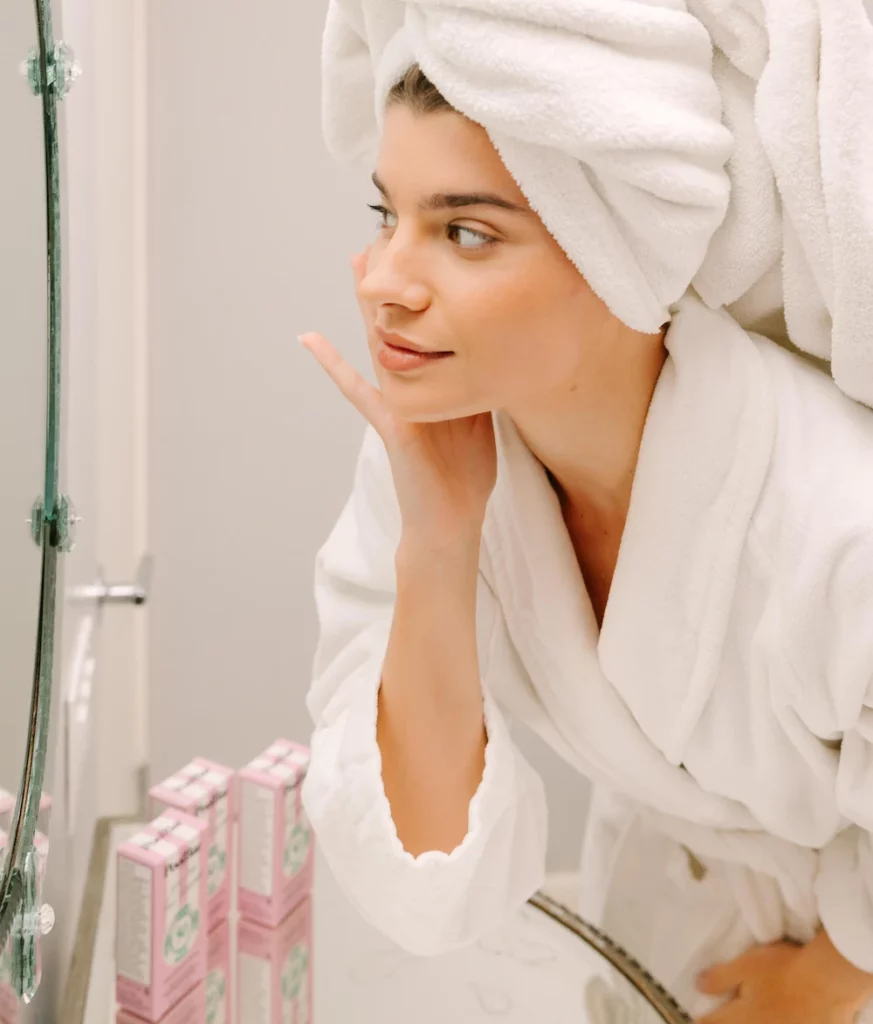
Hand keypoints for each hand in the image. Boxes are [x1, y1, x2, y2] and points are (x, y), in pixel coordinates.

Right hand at [299, 248, 496, 550]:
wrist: (450, 521)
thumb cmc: (463, 477)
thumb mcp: (480, 421)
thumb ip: (478, 387)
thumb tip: (497, 351)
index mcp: (434, 382)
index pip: (429, 326)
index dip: (428, 290)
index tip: (429, 250)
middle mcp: (411, 385)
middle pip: (401, 322)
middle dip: (394, 280)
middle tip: (385, 232)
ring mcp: (396, 402)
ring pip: (379, 341)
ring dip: (366, 302)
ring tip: (356, 260)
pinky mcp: (391, 424)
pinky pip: (359, 390)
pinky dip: (335, 365)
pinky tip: (311, 338)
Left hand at [696, 930, 872, 1022]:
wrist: (828, 983)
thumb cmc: (784, 970)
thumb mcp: (746, 966)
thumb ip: (720, 978)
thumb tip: (698, 986)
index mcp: (743, 1016)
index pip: (713, 1023)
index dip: (701, 1021)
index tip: (695, 1019)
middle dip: (725, 1022)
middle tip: (720, 1017)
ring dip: (751, 1021)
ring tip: (750, 1015)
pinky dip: (778, 1021)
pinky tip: (776, 1016)